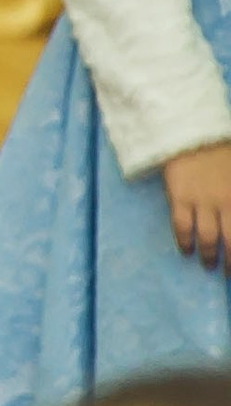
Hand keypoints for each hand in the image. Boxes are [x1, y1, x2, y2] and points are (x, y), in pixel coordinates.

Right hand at [163, 142, 230, 269]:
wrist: (189, 132)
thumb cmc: (221, 152)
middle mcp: (224, 203)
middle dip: (230, 261)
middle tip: (228, 273)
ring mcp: (201, 201)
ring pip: (207, 237)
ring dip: (208, 254)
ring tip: (208, 264)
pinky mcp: (179, 198)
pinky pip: (181, 226)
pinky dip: (184, 241)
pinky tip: (185, 250)